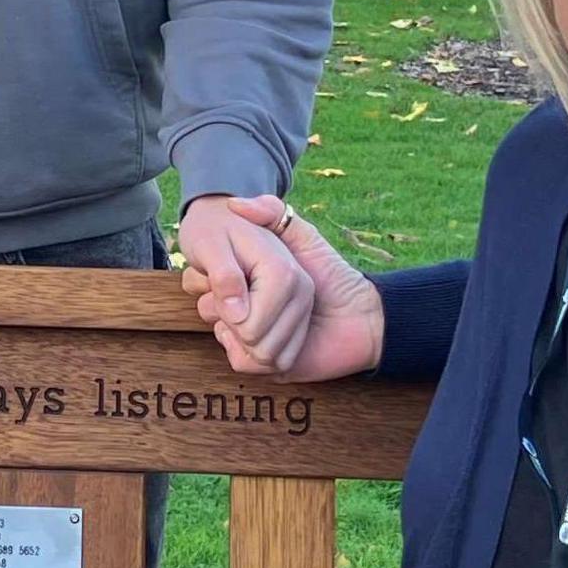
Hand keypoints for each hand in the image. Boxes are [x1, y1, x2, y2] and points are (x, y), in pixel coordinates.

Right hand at [184, 196, 381, 380]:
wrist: (361, 315)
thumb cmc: (332, 272)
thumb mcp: (303, 235)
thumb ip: (274, 212)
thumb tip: (235, 203)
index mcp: (249, 284)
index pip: (206, 284)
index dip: (212, 278)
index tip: (229, 269)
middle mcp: (247, 311)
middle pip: (208, 310)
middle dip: (223, 304)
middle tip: (252, 297)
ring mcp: (254, 338)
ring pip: (222, 336)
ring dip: (238, 328)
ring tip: (264, 316)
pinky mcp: (265, 364)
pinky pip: (241, 360)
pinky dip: (249, 350)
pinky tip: (268, 338)